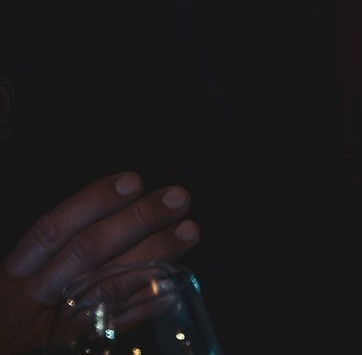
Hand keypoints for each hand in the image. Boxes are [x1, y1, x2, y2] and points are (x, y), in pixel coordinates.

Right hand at [0, 174, 198, 354]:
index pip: (54, 229)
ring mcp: (53, 330)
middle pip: (86, 252)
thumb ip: (54, 254)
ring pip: (105, 286)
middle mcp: (32, 300)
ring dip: (151, 256)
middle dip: (136, 221)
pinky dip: (142, 307)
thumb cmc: (16, 316)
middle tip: (177, 199)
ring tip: (187, 233)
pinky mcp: (71, 351)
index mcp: (15, 276)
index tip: (133, 181)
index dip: (93, 202)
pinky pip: (112, 328)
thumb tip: (116, 212)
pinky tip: (171, 288)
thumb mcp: (18, 283)